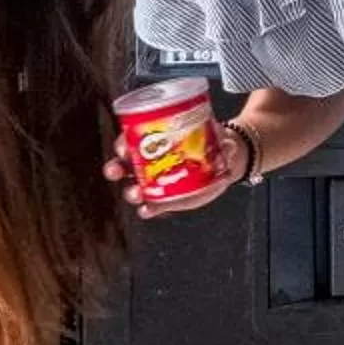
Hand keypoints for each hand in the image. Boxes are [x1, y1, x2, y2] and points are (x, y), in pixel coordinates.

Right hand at [106, 122, 249, 219]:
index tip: (122, 146)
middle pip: (123, 164)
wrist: (223, 158)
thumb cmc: (212, 140)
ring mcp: (155, 181)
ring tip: (135, 193)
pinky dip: (148, 209)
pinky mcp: (165, 199)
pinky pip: (151, 205)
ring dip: (130, 191)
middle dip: (115, 168)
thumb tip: (228, 145)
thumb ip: (220, 139)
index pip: (129, 139)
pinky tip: (147, 210)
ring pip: (133, 186)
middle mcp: (149, 161)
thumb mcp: (214, 134)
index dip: (122, 142)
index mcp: (153, 140)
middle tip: (116, 170)